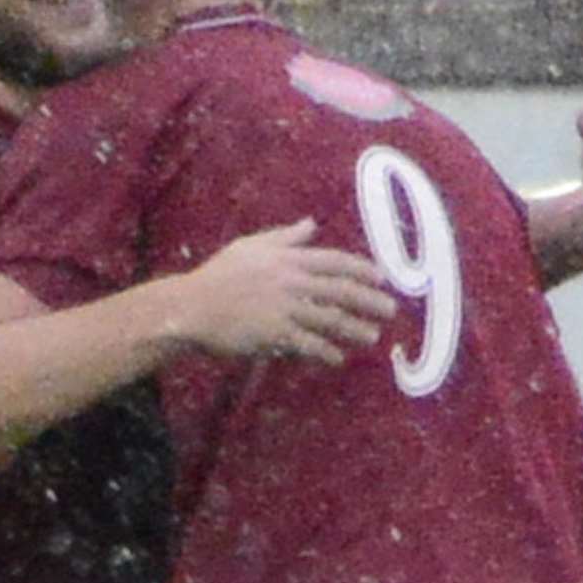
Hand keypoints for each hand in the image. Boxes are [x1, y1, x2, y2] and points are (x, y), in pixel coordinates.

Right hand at [178, 218, 395, 364]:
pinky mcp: (273, 334)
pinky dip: (325, 352)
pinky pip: (307, 344)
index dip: (362, 270)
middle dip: (369, 300)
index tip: (382, 279)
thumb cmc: (219, 275)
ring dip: (354, 329)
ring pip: (329, 319)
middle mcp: (289, 282)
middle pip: (340, 291)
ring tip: (372, 337)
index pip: (334, 261)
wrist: (190, 307)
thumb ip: (285, 237)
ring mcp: (283, 309)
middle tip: (391, 310)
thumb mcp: (250, 246)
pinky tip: (337, 358)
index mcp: (286, 259)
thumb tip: (312, 224)